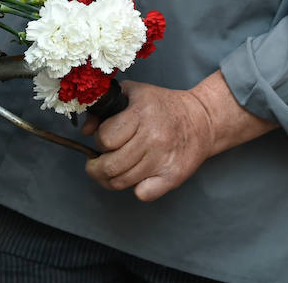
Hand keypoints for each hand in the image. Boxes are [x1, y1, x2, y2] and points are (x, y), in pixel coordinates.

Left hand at [82, 81, 215, 201]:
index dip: (99, 141)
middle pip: (110, 165)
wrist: (202, 119)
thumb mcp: (132, 93)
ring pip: (122, 182)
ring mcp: (163, 159)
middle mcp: (153, 137)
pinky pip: (143, 194)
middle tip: (98, 162)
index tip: (104, 140)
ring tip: (114, 169)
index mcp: (141, 113)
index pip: (105, 139)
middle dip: (97, 167)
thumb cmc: (162, 105)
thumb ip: (104, 108)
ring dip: (111, 179)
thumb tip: (85, 131)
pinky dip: (136, 189)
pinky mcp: (173, 177)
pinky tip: (138, 176)